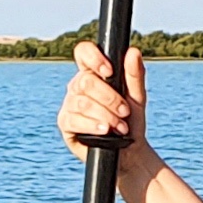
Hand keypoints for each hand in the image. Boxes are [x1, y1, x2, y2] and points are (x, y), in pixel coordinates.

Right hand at [59, 41, 148, 164]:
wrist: (129, 151)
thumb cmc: (131, 120)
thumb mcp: (137, 97)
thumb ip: (135, 74)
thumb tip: (133, 51)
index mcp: (93, 73)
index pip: (83, 52)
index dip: (93, 58)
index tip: (110, 71)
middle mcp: (78, 86)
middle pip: (85, 82)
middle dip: (109, 98)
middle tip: (124, 111)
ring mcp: (69, 104)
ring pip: (82, 103)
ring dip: (105, 115)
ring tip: (120, 127)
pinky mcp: (65, 123)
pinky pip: (74, 120)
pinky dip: (92, 125)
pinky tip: (104, 130)